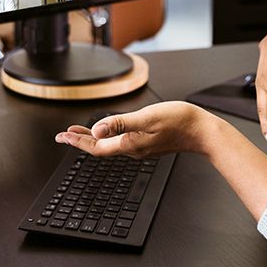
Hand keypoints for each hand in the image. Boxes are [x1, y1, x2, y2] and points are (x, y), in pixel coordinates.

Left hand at [55, 101, 215, 158]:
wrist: (203, 131)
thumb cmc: (179, 121)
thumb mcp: (147, 117)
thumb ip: (121, 123)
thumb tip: (97, 130)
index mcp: (130, 144)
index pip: (97, 147)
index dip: (78, 141)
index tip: (63, 136)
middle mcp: (133, 149)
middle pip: (100, 148)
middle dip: (80, 141)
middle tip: (64, 136)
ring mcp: (141, 148)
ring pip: (110, 145)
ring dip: (93, 139)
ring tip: (80, 133)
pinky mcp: (148, 144)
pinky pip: (121, 143)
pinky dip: (108, 137)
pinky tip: (108, 132)